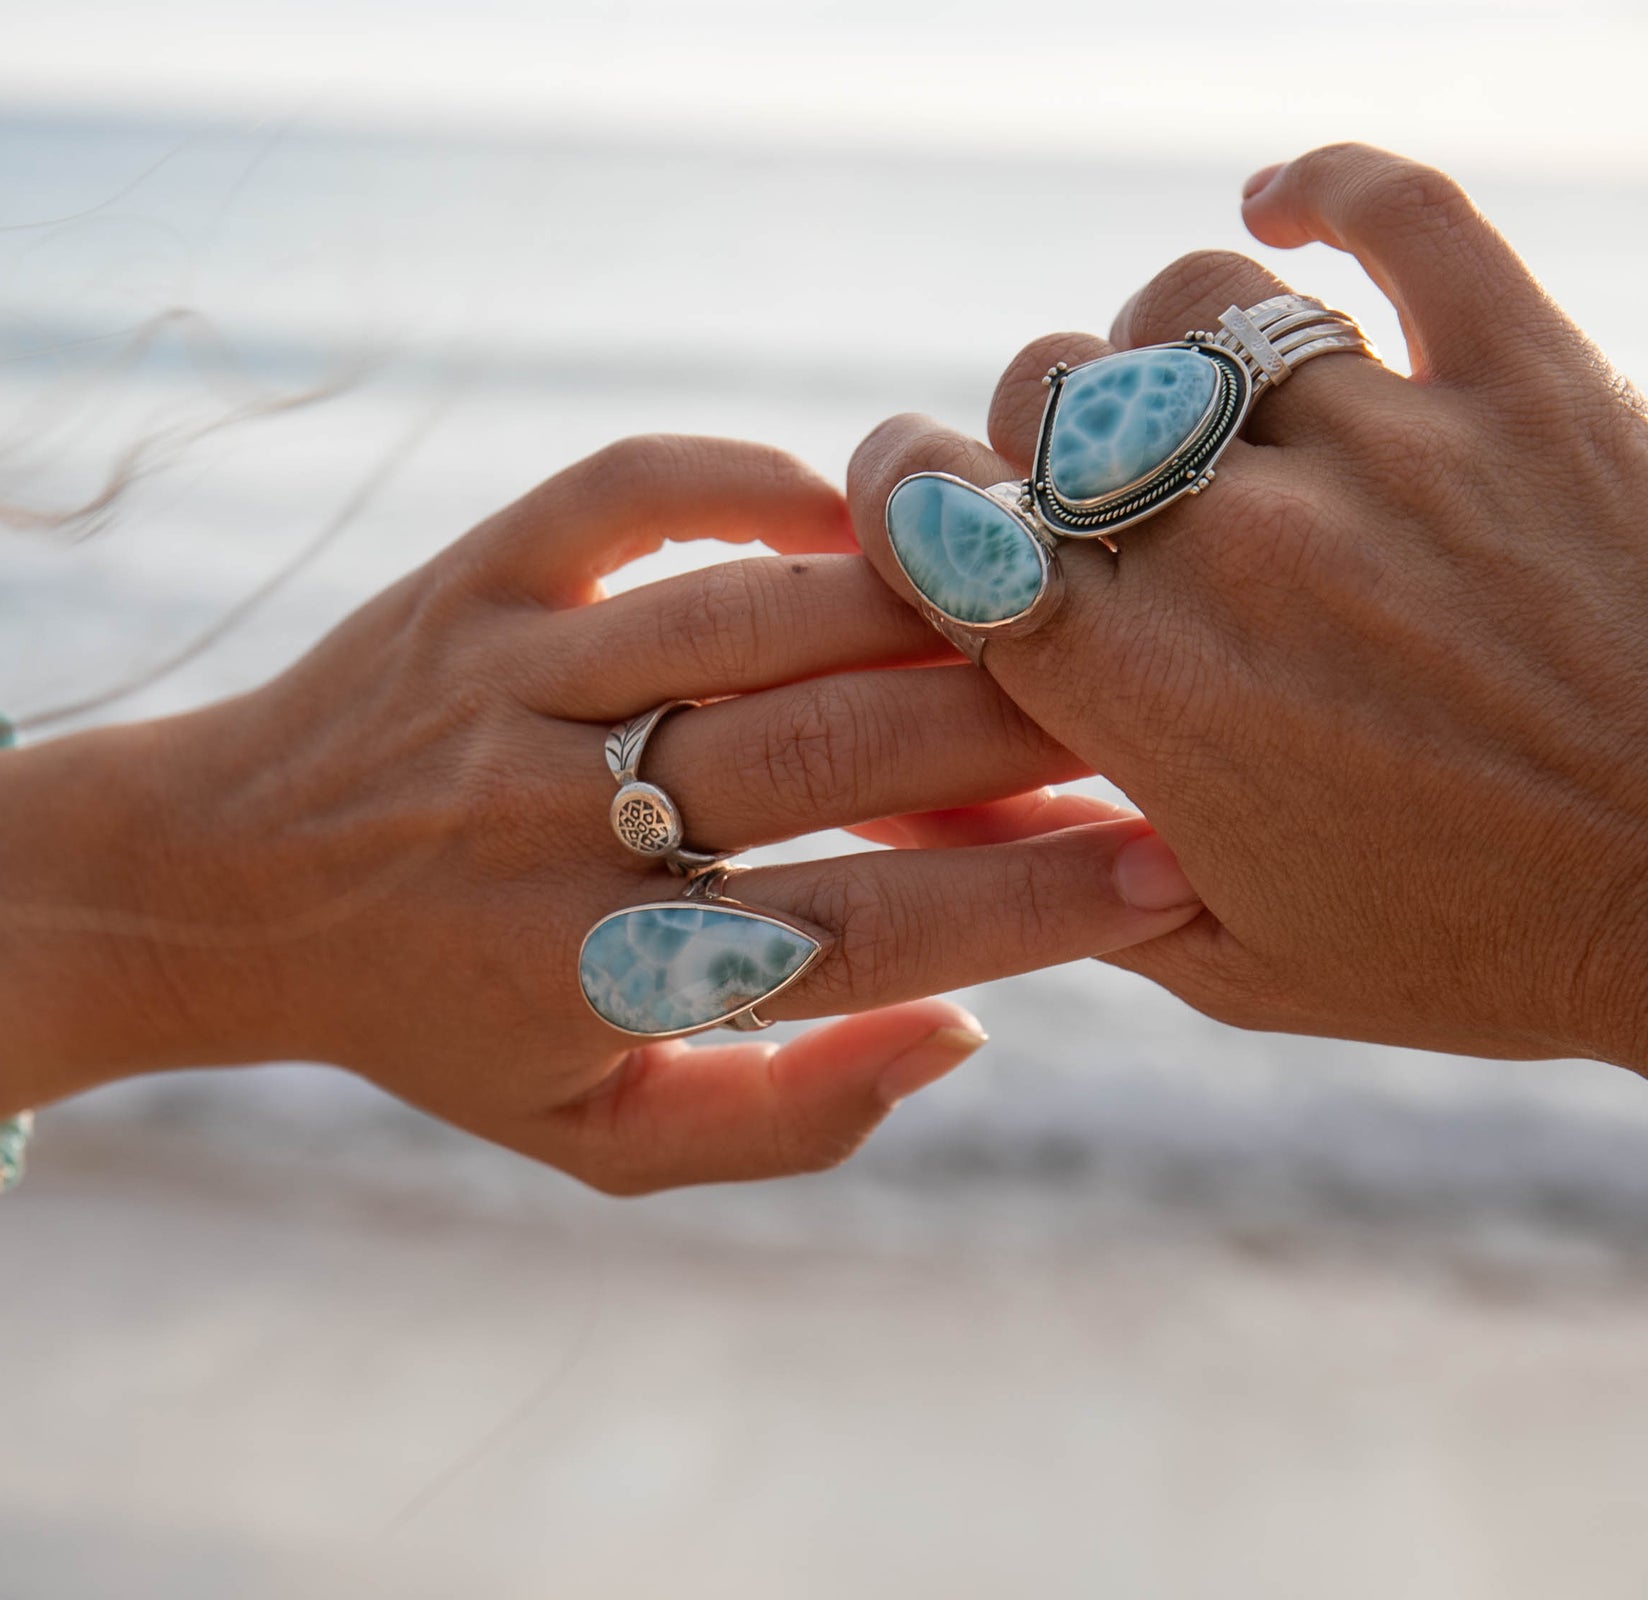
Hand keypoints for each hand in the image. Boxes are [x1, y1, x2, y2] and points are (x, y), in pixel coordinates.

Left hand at [58, 436, 1203, 1193]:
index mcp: (590, 974)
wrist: (223, 888)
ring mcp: (503, 681)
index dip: (1025, 910)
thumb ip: (783, 1119)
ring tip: (1048, 608)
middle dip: (1015, 738)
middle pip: (826, 758)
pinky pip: (630, 492)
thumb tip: (968, 1031)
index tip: (1163, 874)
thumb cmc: (440, 1020)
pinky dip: (754, 481)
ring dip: (923, 610)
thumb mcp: (595, 1133)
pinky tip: (856, 508)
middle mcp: (546, 821)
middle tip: (1154, 716)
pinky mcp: (470, 578)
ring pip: (755, 619)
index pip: (852, 937)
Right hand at [851, 144, 1647, 1066]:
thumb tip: (884, 803)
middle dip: (1031, 432)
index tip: (917, 494)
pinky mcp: (1525, 382)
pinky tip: (1286, 209)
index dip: (897, 484)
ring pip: (1184, 303)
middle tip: (1086, 487)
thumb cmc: (1475, 946)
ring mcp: (1383, 447)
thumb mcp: (1228, 960)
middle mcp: (1236, 548)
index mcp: (1140, 687)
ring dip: (1158, 342)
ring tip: (1193, 400)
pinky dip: (1328, 187)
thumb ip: (1041, 871)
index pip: (936, 515)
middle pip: (1043, 395)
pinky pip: (1403, 216)